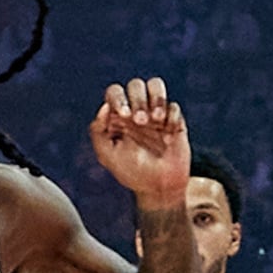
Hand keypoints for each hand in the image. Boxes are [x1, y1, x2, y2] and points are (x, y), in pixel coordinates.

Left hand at [90, 76, 190, 205]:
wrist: (159, 188)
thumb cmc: (130, 172)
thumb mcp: (107, 156)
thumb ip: (98, 132)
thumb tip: (104, 107)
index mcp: (117, 116)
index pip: (115, 92)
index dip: (118, 98)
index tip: (124, 116)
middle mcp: (136, 110)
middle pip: (136, 85)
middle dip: (138, 100)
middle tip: (140, 122)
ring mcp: (156, 113)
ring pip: (155, 85)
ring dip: (156, 98)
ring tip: (156, 119)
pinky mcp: (174, 120)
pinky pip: (174, 106)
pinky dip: (171, 117)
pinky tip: (169, 137)